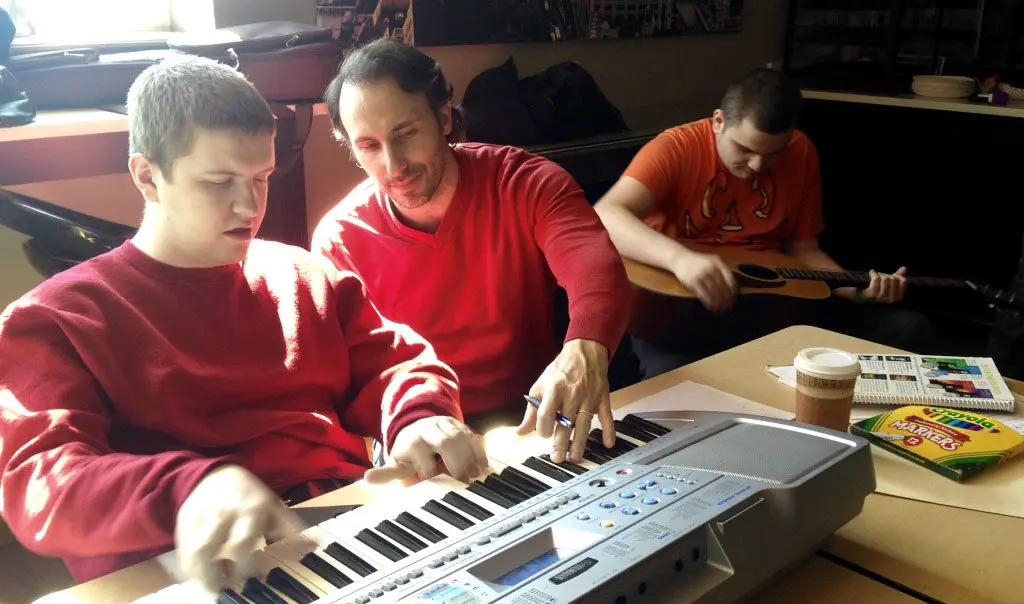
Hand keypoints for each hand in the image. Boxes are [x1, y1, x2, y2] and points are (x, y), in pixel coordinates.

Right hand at [175, 465, 301, 592]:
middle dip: (217, 574)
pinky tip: (198, 578)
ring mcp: (200, 519)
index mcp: (249, 509)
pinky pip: (183, 550)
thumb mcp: (273, 506)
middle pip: (211, 548)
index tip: (252, 578)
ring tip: (211, 586)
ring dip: (201, 574)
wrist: (214, 474)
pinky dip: (189, 568)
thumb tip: (315, 544)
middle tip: (227, 587)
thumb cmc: (249, 495)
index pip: (243, 541)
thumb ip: (291, 527)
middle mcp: (222, 514)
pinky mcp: (184, 523)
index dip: (245, 565)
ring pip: (194, 551)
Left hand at [364, 416, 487, 484]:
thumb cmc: (408, 453)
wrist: (418, 426)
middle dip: (456, 462)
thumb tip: (367, 478)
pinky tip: (482, 467)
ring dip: (471, 457)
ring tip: (475, 477)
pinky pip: (472, 435)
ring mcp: (446, 425)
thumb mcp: (395, 463)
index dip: (428, 472)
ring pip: (462, 436)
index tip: (432, 485)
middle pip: (446, 442)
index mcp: (412, 441)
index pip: (422, 456)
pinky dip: (479, 451)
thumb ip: (385, 473)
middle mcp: (430, 430)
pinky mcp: (460, 425)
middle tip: (463, 483)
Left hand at [516, 339, 614, 463]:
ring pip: (584, 423)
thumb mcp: (541, 385)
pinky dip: (609, 430)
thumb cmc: (560, 371)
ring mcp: (589, 397)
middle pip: (565, 421)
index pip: (546, 411)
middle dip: (561, 442)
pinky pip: (607, 416)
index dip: (543, 426)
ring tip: (574, 457)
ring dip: (580, 442)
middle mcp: (572, 393)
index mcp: (554, 389)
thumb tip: (520, 432)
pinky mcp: (602, 399)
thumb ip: (531, 411)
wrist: (585, 352)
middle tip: (557, 458)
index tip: (543, 435)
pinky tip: (608, 443)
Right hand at [670, 249, 735, 311]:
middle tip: (728, 306)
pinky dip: (708, 301)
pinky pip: (703, 294)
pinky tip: (710, 306)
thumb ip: (721, 271)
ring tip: (720, 308)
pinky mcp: (692, 281)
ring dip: (718, 301)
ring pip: (713, 291)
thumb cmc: (697, 261)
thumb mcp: (711, 261)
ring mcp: (701, 274)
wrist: (679, 258)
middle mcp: (711, 267)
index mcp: (717, 262)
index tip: (733, 297)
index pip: (729, 278)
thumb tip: (732, 288)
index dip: (732, 290)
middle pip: (722, 286)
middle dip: (726, 298)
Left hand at [859, 267, 907, 302]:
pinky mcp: (872, 294)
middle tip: (881, 276)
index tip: (891, 276)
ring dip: (880, 275)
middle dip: (887, 275)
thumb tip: (904, 268)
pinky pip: (877, 279)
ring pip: (885, 279)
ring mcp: (881, 298)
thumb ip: (898, 276)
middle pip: (893, 279)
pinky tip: (871, 273)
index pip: (903, 281)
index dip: (898, 276)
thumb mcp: (888, 283)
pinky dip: (874, 274)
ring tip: (876, 276)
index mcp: (897, 297)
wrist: (858, 294)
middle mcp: (891, 299)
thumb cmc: (875, 288)